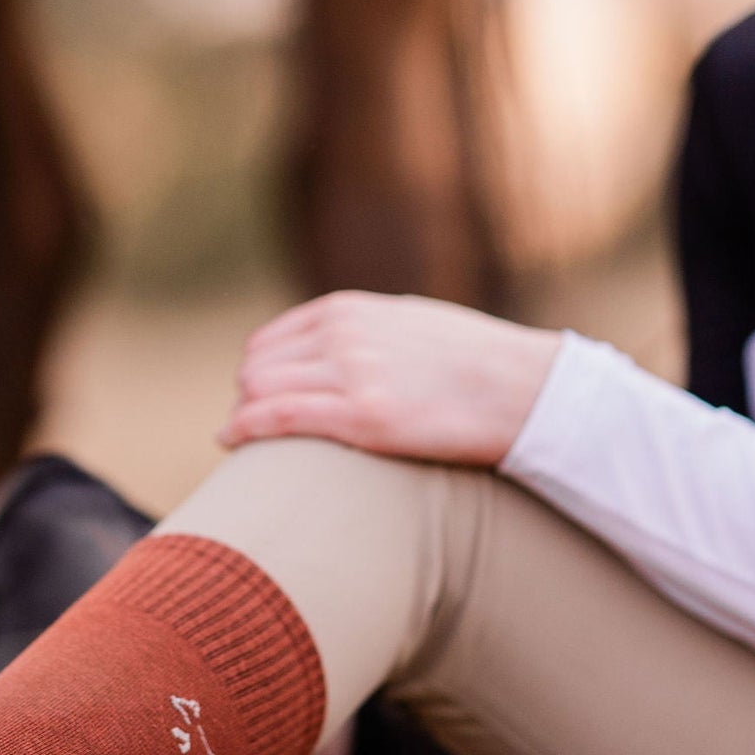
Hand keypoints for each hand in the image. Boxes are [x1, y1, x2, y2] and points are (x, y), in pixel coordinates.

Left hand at [220, 292, 560, 467]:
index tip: (256, 402)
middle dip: (247, 400)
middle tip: (248, 429)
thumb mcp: (409, 325)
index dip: (257, 375)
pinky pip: (276, 419)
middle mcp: (343, 335)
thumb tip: (332, 348)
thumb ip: (365, 331)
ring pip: (259, 392)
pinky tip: (231, 444)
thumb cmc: (473, 365)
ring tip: (240, 442)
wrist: (523, 390)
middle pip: (257, 368)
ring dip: (242, 418)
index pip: (271, 341)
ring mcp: (352, 374)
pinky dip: (243, 430)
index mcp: (351, 310)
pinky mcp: (363, 417)